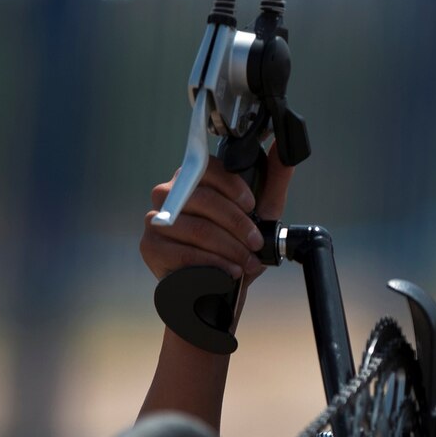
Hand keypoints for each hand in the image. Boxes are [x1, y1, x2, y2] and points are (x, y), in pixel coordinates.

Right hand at [141, 141, 295, 282]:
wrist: (218, 289)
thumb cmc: (237, 246)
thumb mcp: (263, 213)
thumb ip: (273, 180)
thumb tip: (284, 147)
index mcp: (192, 179)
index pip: (208, 167)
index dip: (234, 187)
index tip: (252, 206)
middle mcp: (168, 194)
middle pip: (205, 200)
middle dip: (239, 226)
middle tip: (255, 244)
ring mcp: (156, 220)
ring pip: (199, 229)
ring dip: (230, 249)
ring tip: (245, 262)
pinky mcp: (150, 247)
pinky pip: (185, 253)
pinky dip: (214, 264)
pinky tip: (227, 272)